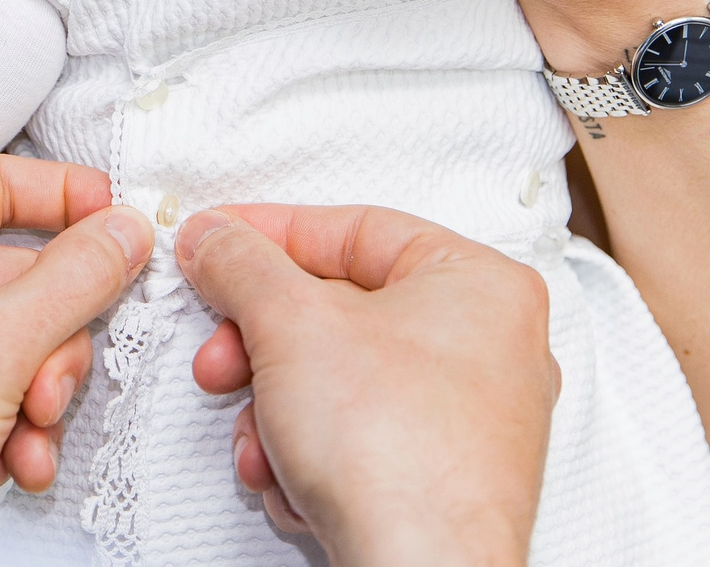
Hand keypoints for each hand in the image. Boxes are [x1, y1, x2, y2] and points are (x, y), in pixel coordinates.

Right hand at [176, 203, 557, 566]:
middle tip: (221, 354)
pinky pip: (359, 439)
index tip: (217, 245)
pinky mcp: (445, 480)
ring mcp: (472, 421)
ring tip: (260, 438)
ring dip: (277, 410)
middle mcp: (492, 349)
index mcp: (480, 285)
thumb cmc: (397, 454)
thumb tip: (218, 240)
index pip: (354, 230)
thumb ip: (242, 264)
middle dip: (263, 345)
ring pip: (340, 383)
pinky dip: (311, 455)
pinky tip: (293, 480)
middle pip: (341, 313)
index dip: (270, 234)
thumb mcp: (290, 323)